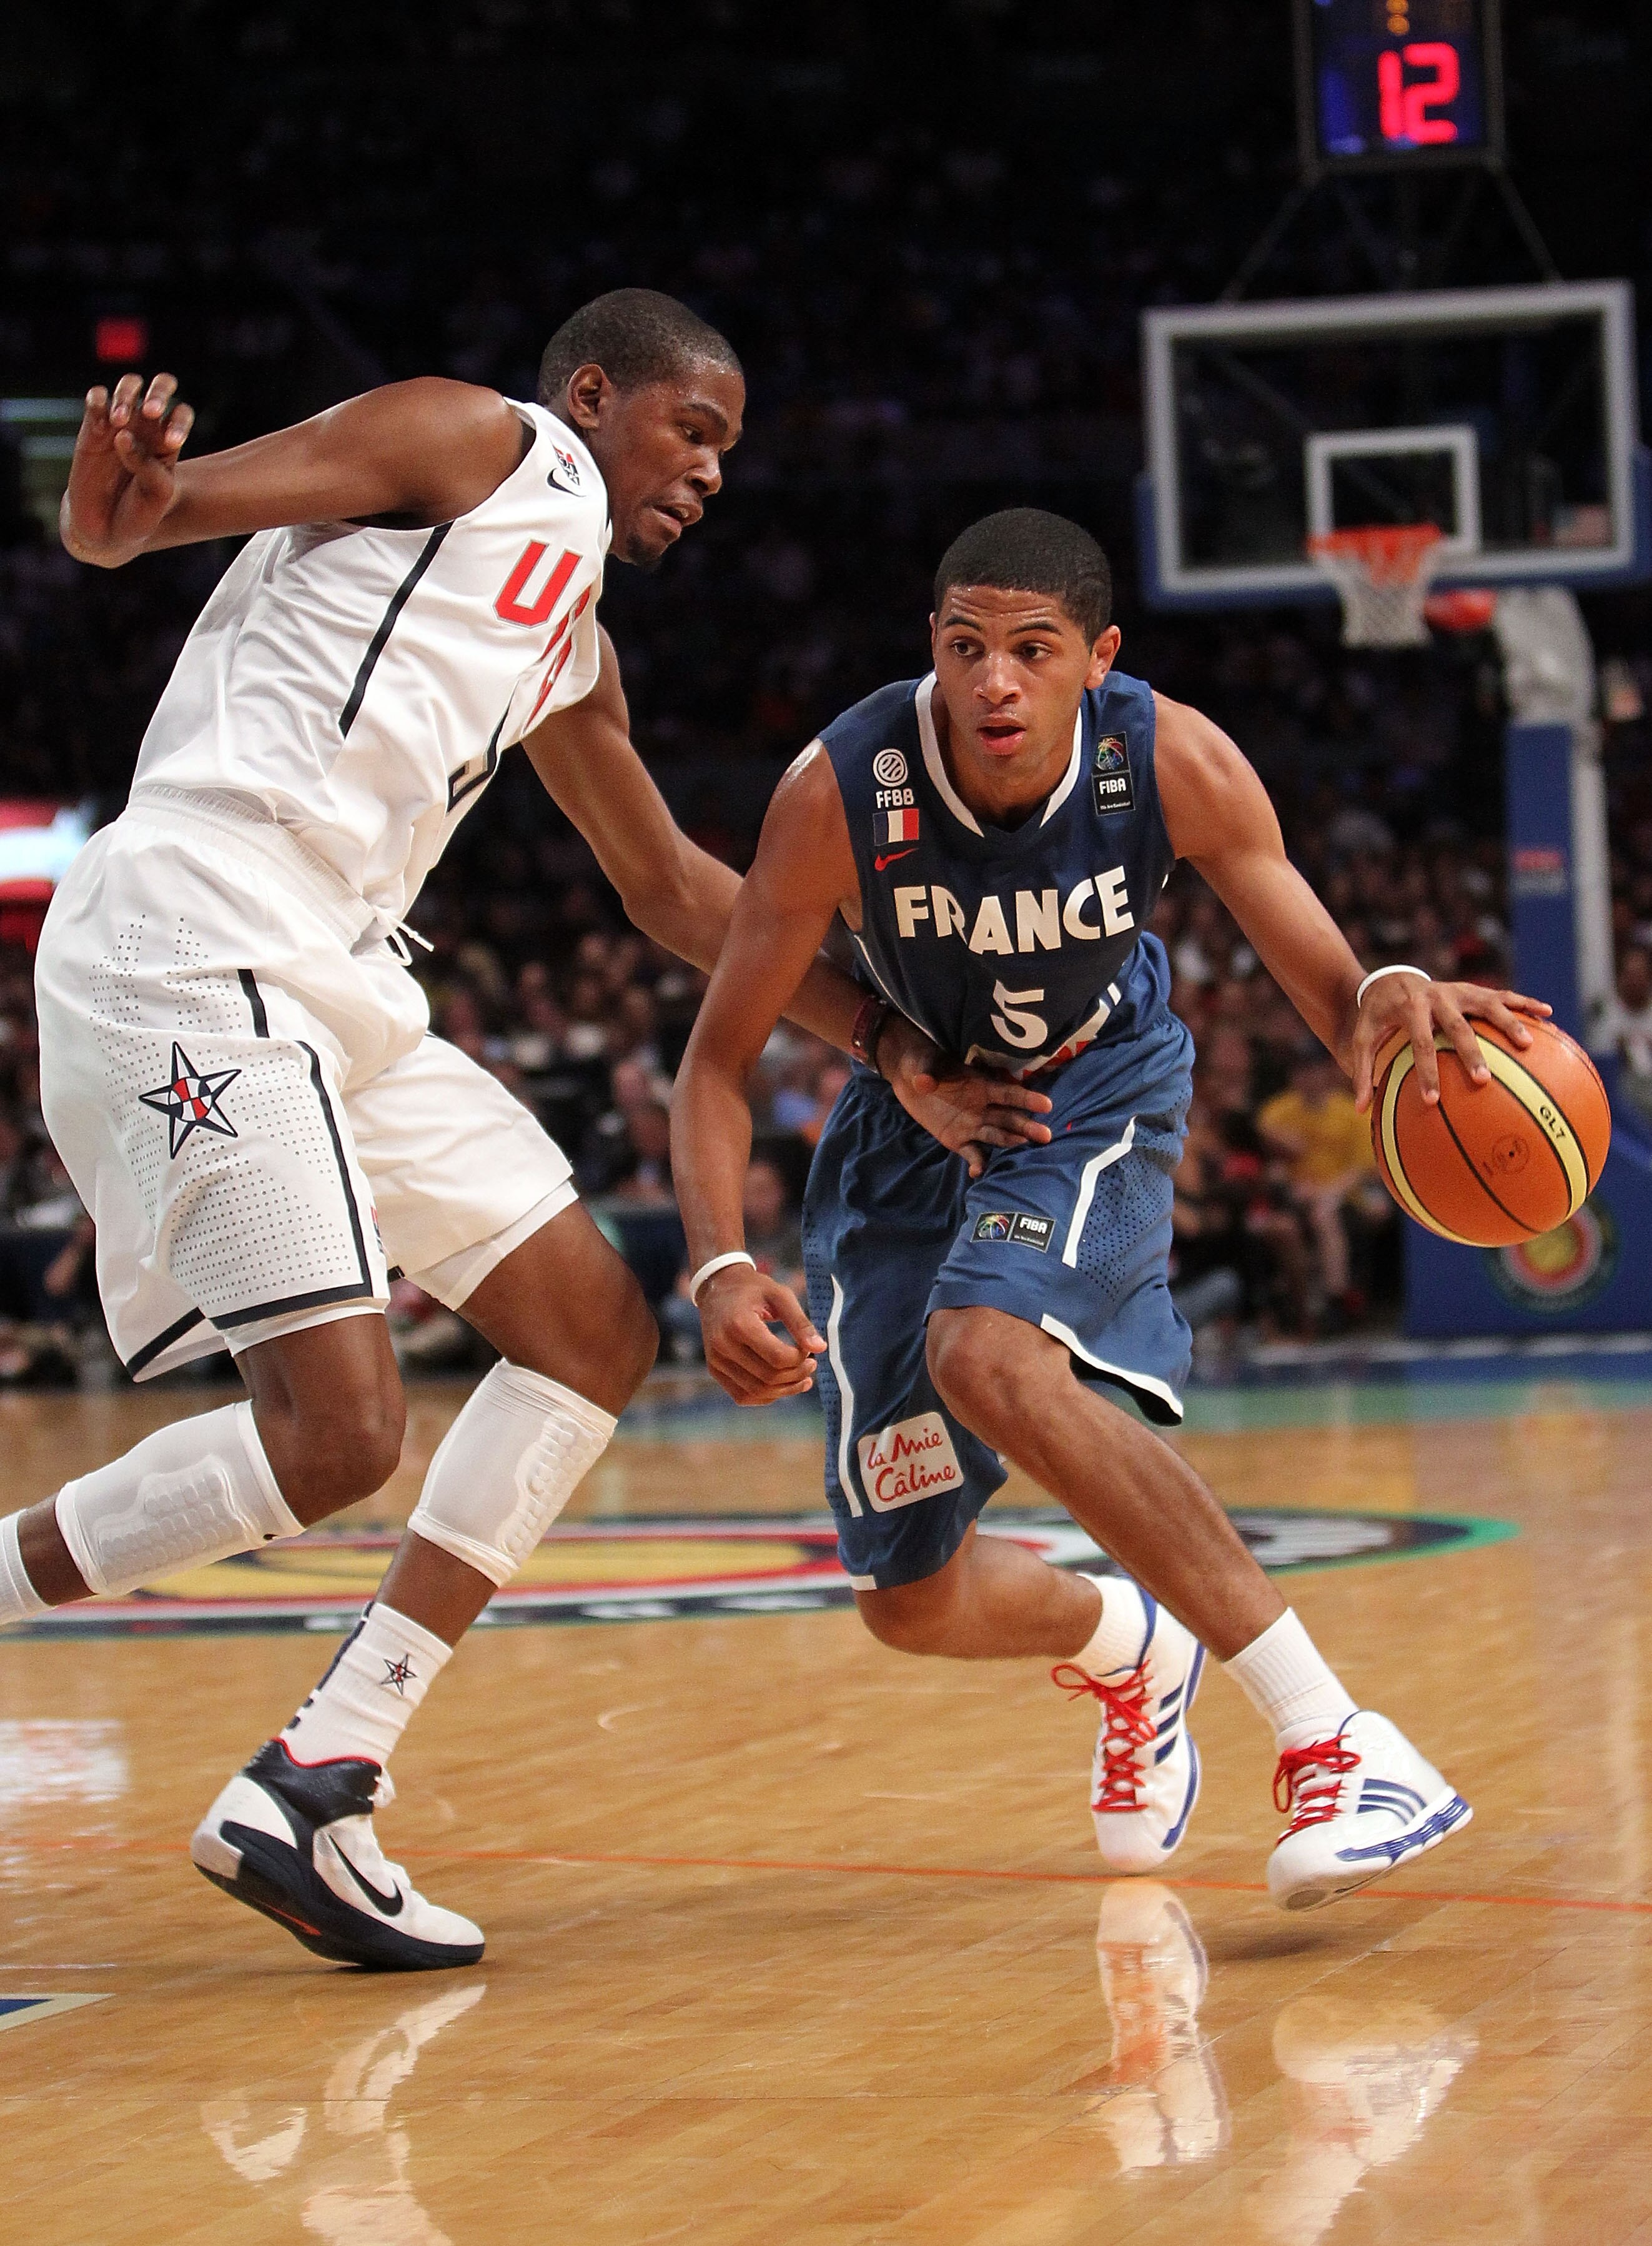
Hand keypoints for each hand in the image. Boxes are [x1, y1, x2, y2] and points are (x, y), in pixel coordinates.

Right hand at [60, 372, 194, 565]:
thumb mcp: (155, 497)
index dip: (179, 421)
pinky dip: (98, 399)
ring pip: (128, 386)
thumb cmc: (139, 515)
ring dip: (126, 395)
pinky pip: (96, 399)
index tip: (172, 442)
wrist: (106, 529)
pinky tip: (102, 416)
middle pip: (161, 388)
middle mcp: (147, 427)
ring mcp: (119, 423)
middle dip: (159, 391)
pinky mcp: (92, 427)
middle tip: (151, 411)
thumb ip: (149, 467)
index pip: (180, 414)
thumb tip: (124, 436)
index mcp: (168, 442)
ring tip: (119, 421)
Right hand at [697, 1265, 824, 1406]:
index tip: (808, 1349)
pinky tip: (783, 1385)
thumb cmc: (753, 1289)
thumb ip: (800, 1322)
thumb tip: (821, 1348)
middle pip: (768, 1377)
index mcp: (739, 1324)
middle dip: (797, 1375)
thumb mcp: (780, 1296)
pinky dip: (767, 1396)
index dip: (800, 1358)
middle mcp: (722, 1346)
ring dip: (785, 1390)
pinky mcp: (714, 1370)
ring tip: (803, 1378)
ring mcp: (716, 1360)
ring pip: (757, 1391)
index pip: (778, 1357)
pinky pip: (743, 1396)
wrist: (718, 1288)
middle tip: (812, 1364)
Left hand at [878, 1017, 1052, 1178]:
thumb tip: (924, 1083)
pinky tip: (978, 1173)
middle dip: (1027, 1126)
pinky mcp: (956, 1139)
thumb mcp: (923, 1063)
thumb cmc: (922, 1062)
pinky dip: (977, 1163)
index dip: (1026, 1098)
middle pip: (1008, 1118)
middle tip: (1047, 1136)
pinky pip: (971, 1153)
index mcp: (980, 1086)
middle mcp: (981, 1108)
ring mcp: (971, 1125)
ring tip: (1024, 1149)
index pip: (1007, 1094)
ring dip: (1011, 1143)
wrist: (909, 1077)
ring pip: (996, 1136)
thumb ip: (927, 1073)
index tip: (1046, 1104)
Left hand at [1351, 975, 1551, 1110]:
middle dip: (1472, 1053)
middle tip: (1483, 1080)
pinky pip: (1504, 995)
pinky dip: (1525, 1003)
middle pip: (1458, 1026)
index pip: (1420, 1044)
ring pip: (1489, 1004)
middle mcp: (1438, 996)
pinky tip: (1549, 1015)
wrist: (1390, 979)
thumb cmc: (1377, 1016)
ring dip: (1509, 1023)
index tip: (1432, 1100)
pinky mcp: (1475, 990)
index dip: (1427, 1072)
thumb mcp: (1362, 1039)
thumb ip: (1362, 1071)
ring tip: (1527, 1045)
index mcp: (1410, 1009)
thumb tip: (1361, 1110)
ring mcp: (1460, 991)